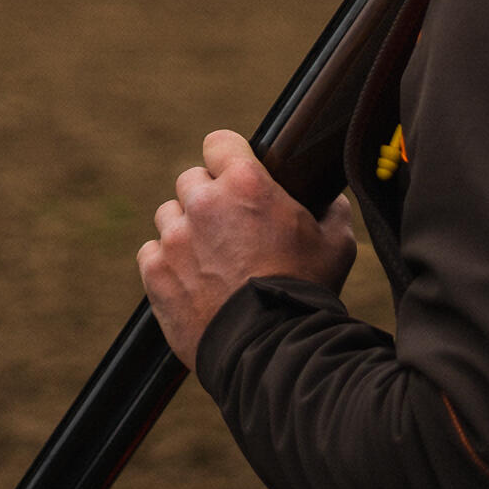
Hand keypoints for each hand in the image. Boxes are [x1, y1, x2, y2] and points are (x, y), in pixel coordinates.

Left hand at [138, 130, 355, 366]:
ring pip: (169, 215)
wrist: (270, 347)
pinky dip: (168, 263)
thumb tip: (330, 200)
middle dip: (209, 197)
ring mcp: (174, 237)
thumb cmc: (305, 292)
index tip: (234, 173)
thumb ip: (331, 210)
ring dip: (186, 230)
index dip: (228, 156)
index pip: (218, 141)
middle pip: (191, 180)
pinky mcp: (154, 272)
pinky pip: (152, 253)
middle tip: (229, 227)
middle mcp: (204, 202)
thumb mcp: (336, 243)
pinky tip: (192, 280)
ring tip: (210, 258)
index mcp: (246, 183)